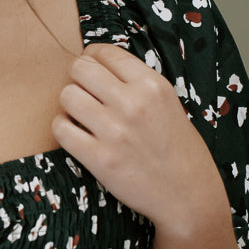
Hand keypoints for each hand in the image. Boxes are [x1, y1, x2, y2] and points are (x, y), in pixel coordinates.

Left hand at [52, 44, 227, 233]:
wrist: (188, 196)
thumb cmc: (179, 151)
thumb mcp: (169, 104)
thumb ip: (138, 84)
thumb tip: (101, 67)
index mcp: (152, 85)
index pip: (106, 52)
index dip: (93, 58)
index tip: (92, 69)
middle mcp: (133, 103)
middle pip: (80, 69)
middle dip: (77, 79)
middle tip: (85, 93)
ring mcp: (114, 131)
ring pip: (67, 96)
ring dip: (69, 105)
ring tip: (81, 116)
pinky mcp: (99, 158)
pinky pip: (61, 129)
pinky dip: (63, 129)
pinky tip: (77, 135)